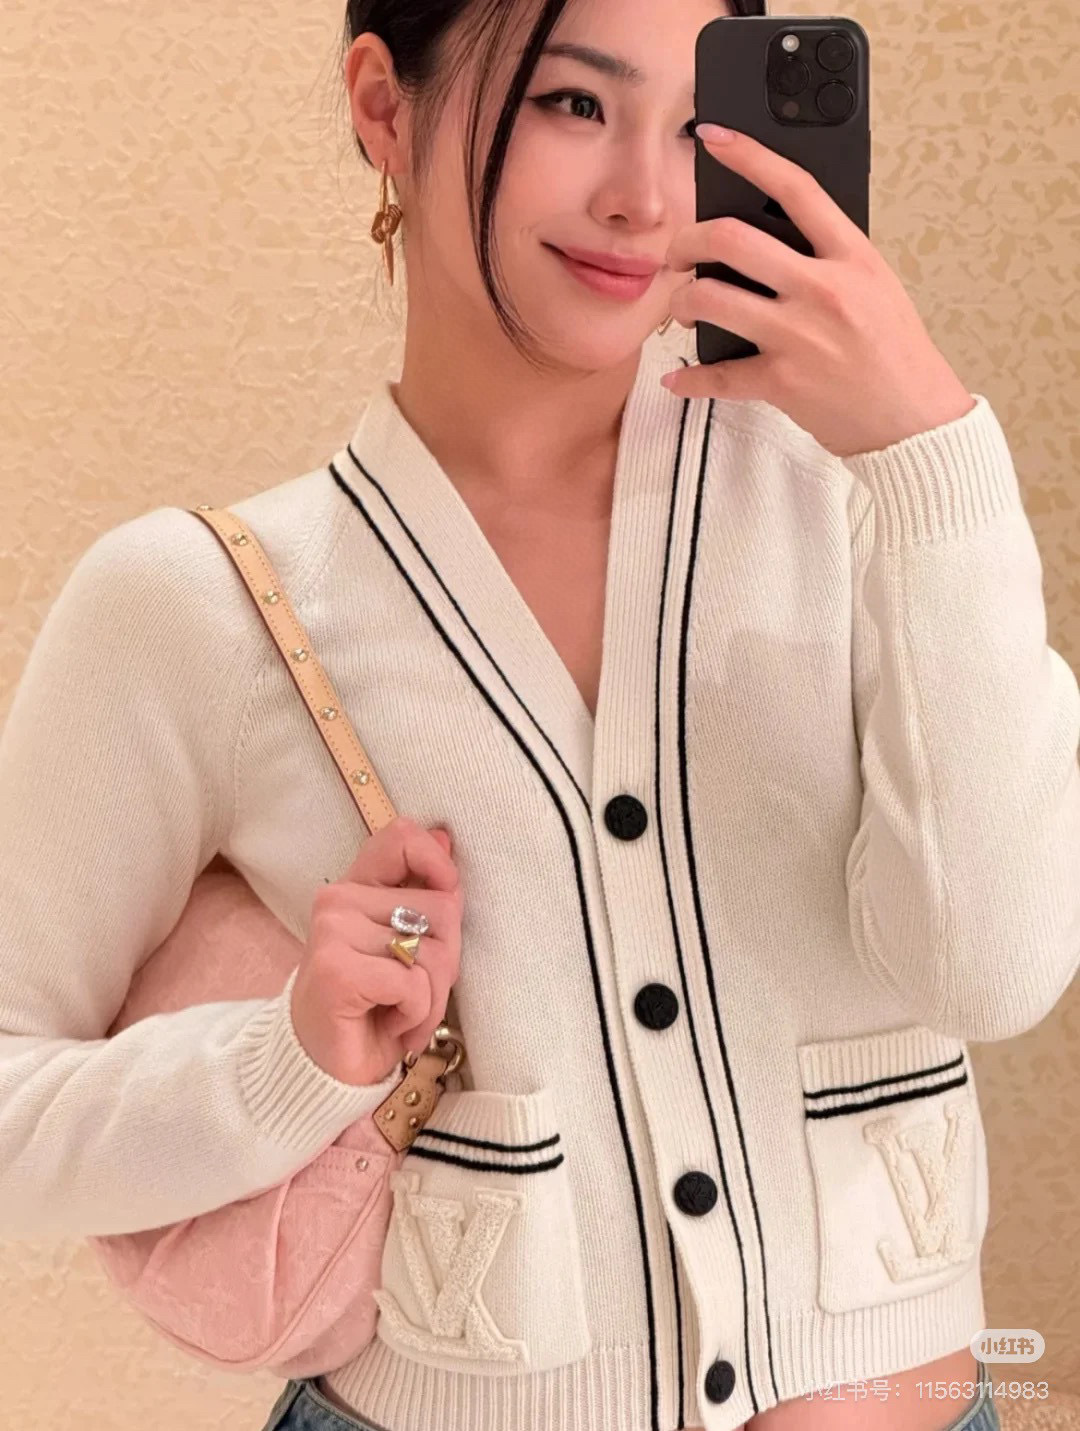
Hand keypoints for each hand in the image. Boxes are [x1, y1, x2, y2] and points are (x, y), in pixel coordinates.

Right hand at [290, 816, 463, 1085]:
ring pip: (434, 951)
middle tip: (413, 992)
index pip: (402, 837)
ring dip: (431, 997)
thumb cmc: (373, 1006)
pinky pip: (413, 984)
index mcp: (355, 887)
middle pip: (443, 907)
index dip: (439, 864)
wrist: (325, 1070)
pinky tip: (389, 1025)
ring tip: (400, 1012)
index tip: (445, 898)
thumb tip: (445, 837)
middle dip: (446, 961)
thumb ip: (423, 891)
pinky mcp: (336, 970)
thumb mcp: (406, 944)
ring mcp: (332, 933)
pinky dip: (416, 1015)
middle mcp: (337, 901)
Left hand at [659, 123, 974, 458]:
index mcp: (852, 256)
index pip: (795, 188)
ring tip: (682, 308)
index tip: (713, 137)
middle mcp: (823, 289)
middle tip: (678, 254)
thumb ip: (832, 258)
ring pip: (711, 299)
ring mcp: (799, 336)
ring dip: (681, 301)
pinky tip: (678, 379)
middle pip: (732, 239)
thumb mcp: (876, 287)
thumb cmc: (896, 355)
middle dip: (688, 241)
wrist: (914, 421)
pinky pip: (717, 376)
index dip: (748, 155)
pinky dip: (690, 380)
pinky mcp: (782, 382)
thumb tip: (776, 237)